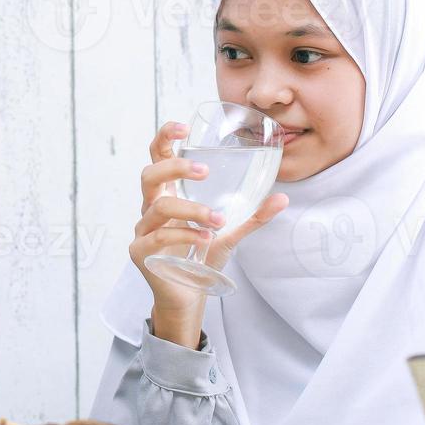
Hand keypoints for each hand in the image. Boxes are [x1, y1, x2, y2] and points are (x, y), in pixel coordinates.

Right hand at [129, 121, 287, 346]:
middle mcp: (150, 208)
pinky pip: (159, 236)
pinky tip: (205, 238)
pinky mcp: (141, 252)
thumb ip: (252, 217)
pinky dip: (184, 234)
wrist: (187, 297)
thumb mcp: (229, 234)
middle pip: (150, 175)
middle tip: (205, 172)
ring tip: (216, 219)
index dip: (165, 139)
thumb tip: (283, 198)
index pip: (157, 157)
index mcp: (167, 195)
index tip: (183, 127)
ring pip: (158, 206)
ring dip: (190, 209)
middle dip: (175, 168)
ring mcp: (142, 229)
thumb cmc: (201, 259)